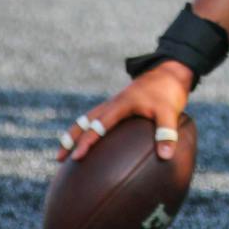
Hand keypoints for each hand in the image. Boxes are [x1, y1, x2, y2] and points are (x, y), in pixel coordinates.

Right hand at [60, 61, 192, 162]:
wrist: (170, 71)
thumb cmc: (169, 91)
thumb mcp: (170, 111)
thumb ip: (167, 132)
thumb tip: (166, 156)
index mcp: (120, 105)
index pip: (98, 126)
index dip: (87, 142)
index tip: (76, 157)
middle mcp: (112, 104)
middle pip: (84, 121)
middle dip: (70, 139)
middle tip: (59, 158)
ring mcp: (114, 104)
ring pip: (87, 118)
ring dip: (75, 133)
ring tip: (65, 151)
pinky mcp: (119, 105)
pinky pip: (98, 118)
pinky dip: (89, 129)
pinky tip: (90, 142)